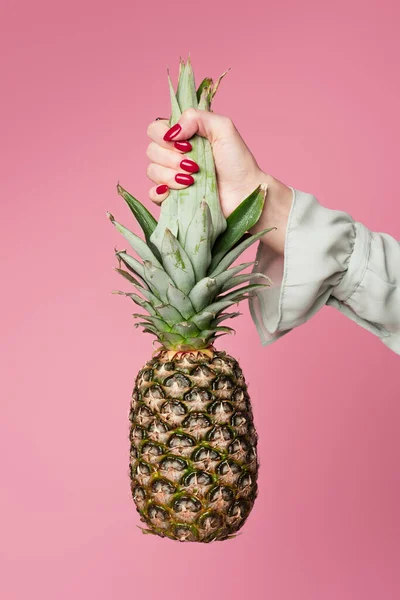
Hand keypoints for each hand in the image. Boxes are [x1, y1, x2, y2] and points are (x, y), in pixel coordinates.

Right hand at [146, 108, 292, 254]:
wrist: (244, 192)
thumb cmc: (237, 161)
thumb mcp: (223, 128)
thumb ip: (196, 118)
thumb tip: (172, 133)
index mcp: (183, 137)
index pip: (155, 130)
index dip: (164, 136)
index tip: (187, 145)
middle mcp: (174, 155)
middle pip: (151, 150)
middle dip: (171, 158)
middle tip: (194, 165)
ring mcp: (172, 177)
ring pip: (151, 171)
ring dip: (169, 175)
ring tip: (192, 180)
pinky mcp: (173, 199)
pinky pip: (152, 194)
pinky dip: (158, 192)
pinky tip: (171, 192)